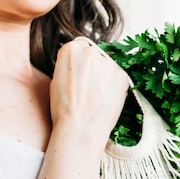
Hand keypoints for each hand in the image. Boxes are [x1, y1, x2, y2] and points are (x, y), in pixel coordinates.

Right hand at [50, 38, 128, 154]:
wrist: (80, 130)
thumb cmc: (64, 110)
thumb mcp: (57, 79)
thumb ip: (71, 65)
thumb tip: (82, 65)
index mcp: (71, 49)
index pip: (79, 48)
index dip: (78, 64)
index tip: (78, 76)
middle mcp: (91, 51)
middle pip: (94, 55)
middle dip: (92, 69)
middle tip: (87, 89)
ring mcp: (109, 63)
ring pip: (107, 66)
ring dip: (104, 77)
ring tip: (96, 98)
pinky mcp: (122, 76)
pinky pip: (118, 77)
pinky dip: (114, 86)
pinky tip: (105, 100)